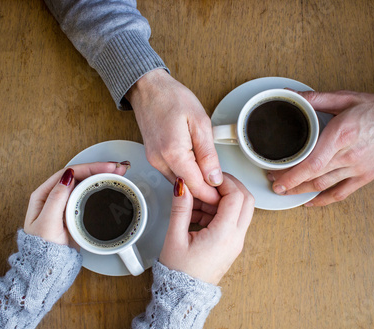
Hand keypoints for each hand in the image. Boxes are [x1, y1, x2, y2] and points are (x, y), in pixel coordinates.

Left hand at [24, 161, 128, 247]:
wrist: (48, 266)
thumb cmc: (43, 247)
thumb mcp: (48, 222)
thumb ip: (57, 198)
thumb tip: (68, 176)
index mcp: (44, 194)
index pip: (69, 173)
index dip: (90, 168)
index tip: (107, 168)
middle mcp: (55, 195)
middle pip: (80, 175)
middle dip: (100, 169)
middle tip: (118, 168)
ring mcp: (66, 202)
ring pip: (85, 183)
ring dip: (102, 175)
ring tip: (118, 173)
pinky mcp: (75, 211)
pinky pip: (89, 194)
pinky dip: (101, 187)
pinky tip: (110, 184)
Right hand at [126, 69, 222, 204]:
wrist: (148, 89)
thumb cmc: (172, 98)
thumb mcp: (200, 123)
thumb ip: (208, 154)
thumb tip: (215, 178)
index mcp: (173, 153)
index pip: (196, 186)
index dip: (212, 194)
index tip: (224, 195)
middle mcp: (160, 161)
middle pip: (187, 189)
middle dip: (205, 192)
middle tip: (222, 187)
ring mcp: (155, 161)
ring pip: (180, 183)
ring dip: (195, 183)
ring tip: (212, 176)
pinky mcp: (153, 158)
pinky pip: (173, 174)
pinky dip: (186, 175)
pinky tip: (197, 167)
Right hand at [159, 174, 254, 284]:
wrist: (183, 295)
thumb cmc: (179, 272)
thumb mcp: (175, 236)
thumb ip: (180, 207)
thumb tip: (182, 185)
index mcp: (224, 235)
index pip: (236, 197)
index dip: (224, 181)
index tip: (210, 177)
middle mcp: (235, 238)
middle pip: (247, 200)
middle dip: (230, 186)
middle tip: (210, 182)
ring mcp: (236, 242)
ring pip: (241, 209)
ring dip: (222, 199)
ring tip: (197, 201)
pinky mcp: (231, 244)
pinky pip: (233, 220)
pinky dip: (219, 211)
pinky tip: (197, 213)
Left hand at [268, 90, 373, 205]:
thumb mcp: (345, 98)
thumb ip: (315, 98)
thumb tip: (290, 94)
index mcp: (342, 134)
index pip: (311, 162)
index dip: (291, 175)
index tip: (275, 177)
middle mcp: (349, 154)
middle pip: (313, 176)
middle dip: (289, 183)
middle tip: (274, 182)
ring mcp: (358, 168)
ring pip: (324, 186)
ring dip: (301, 191)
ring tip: (286, 191)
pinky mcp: (366, 176)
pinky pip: (342, 193)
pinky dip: (324, 200)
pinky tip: (310, 202)